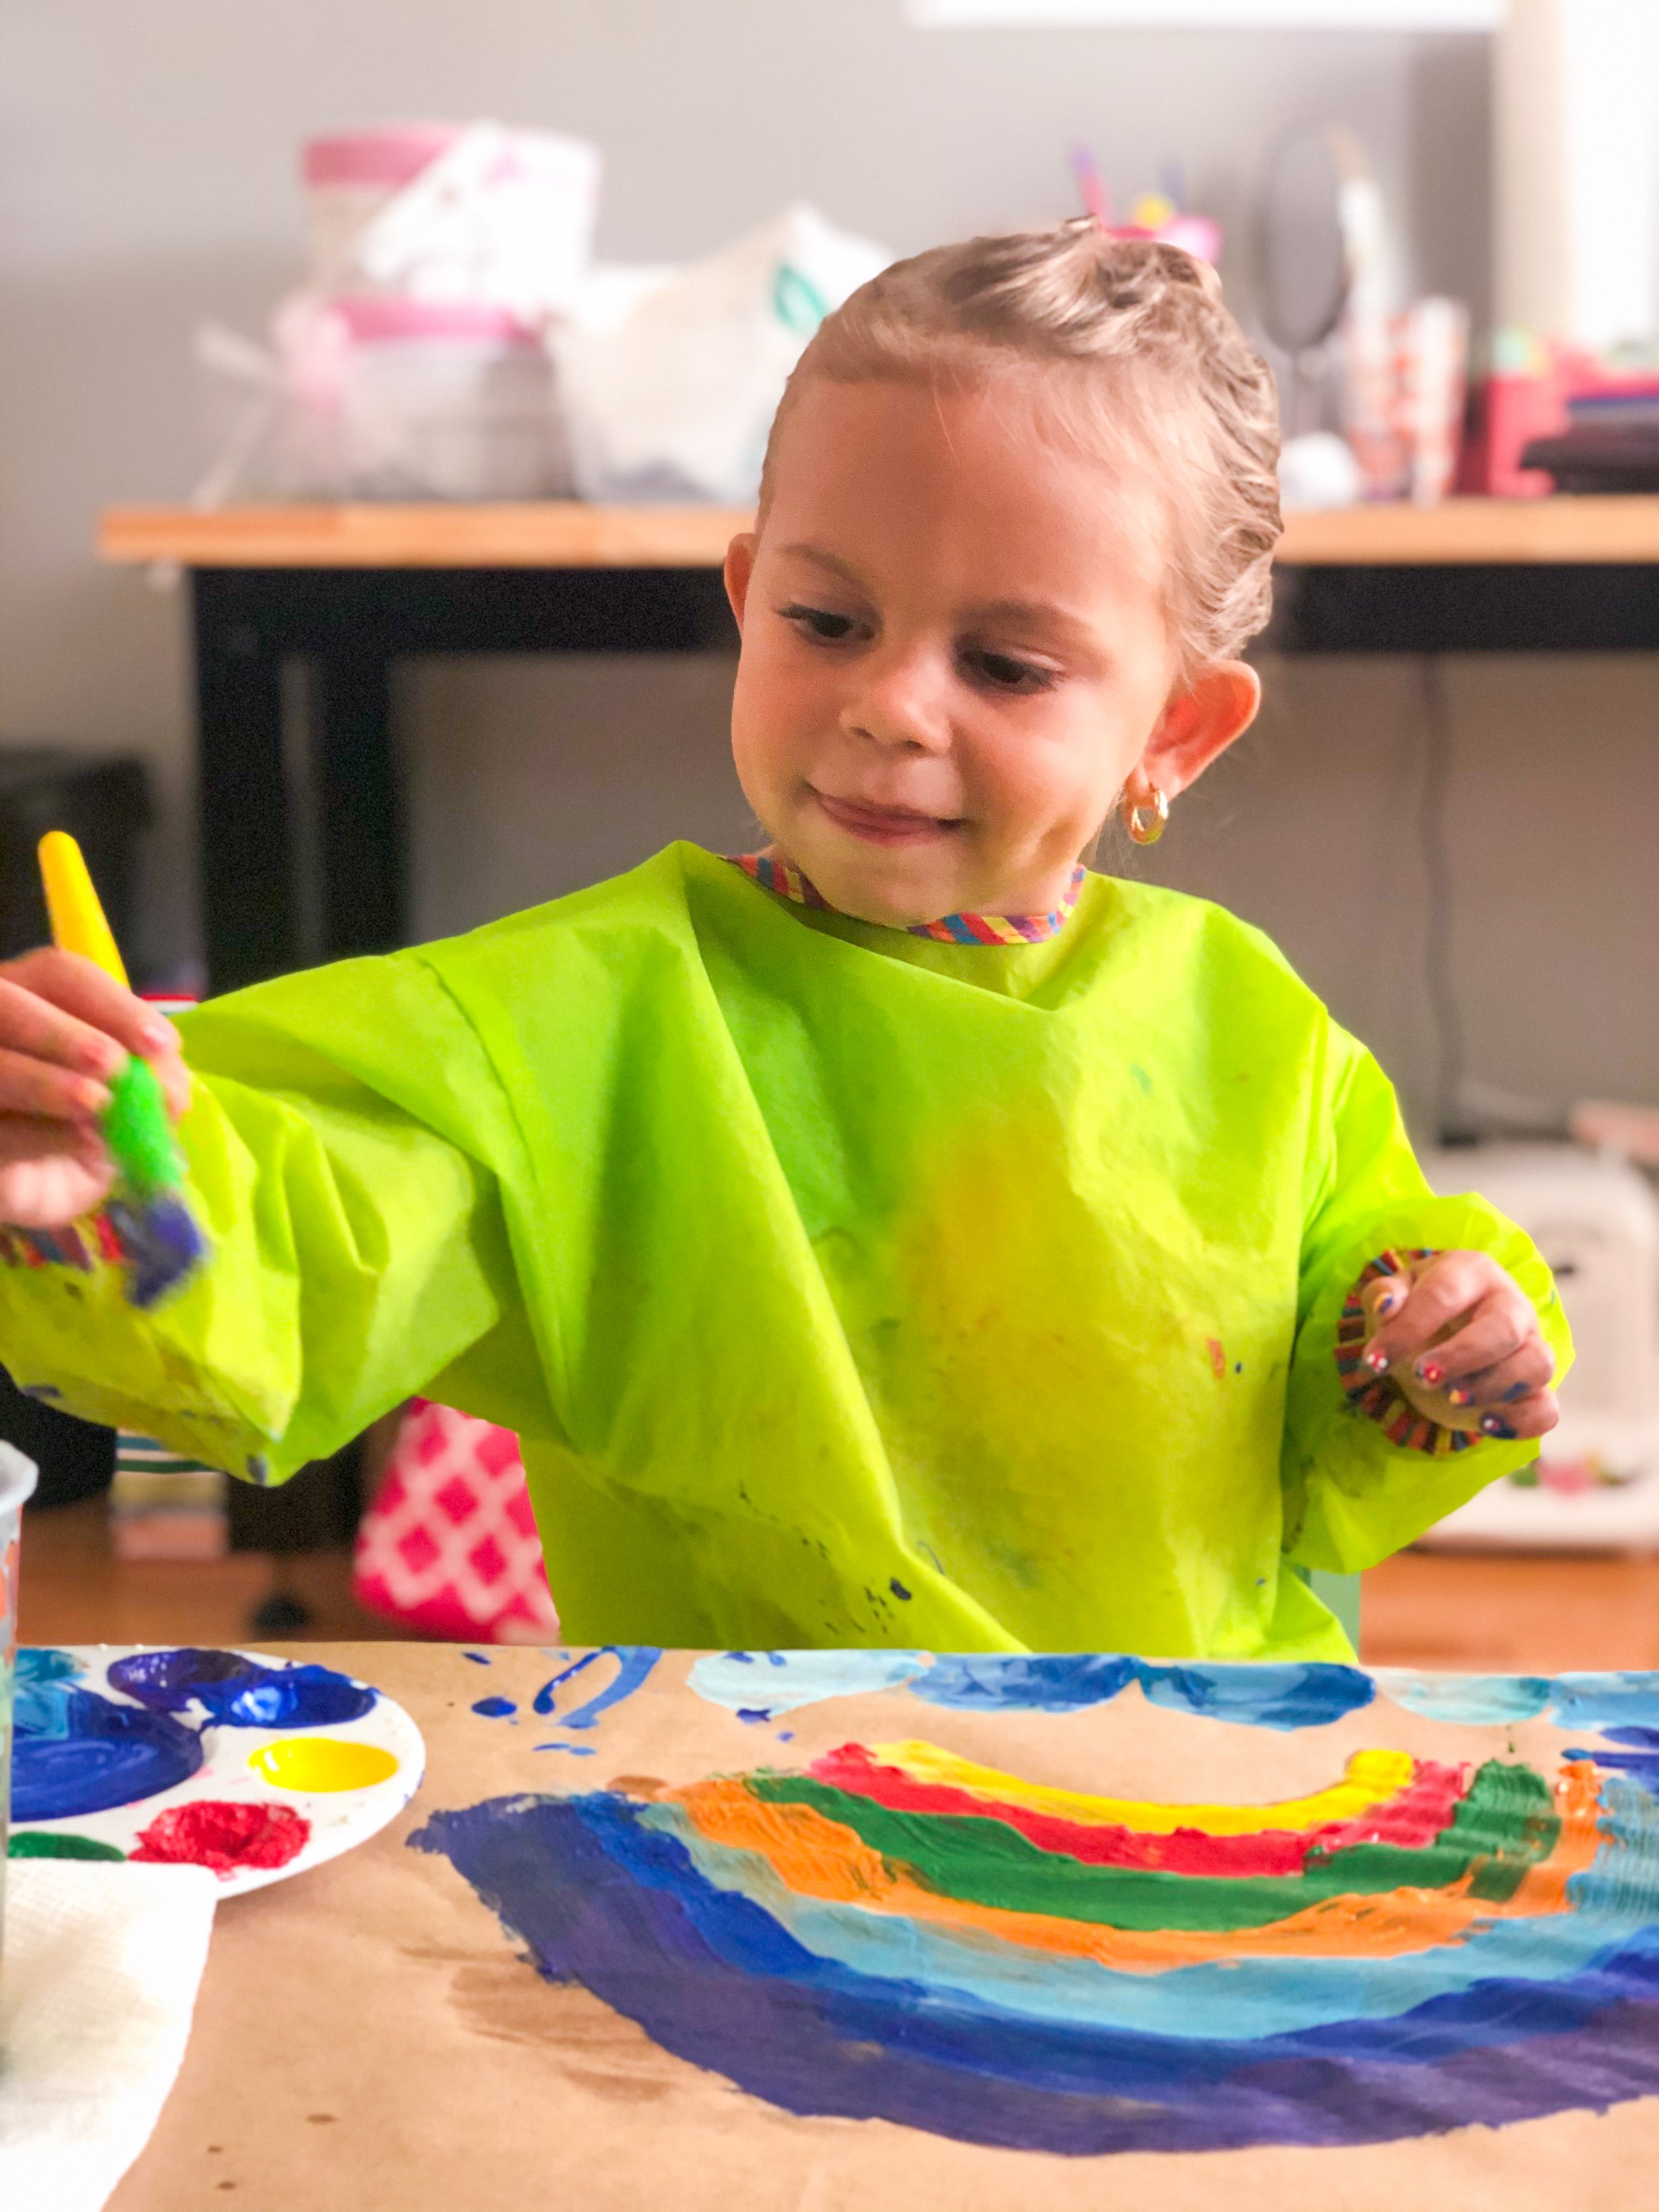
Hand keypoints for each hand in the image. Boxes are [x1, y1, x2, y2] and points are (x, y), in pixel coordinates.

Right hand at [0, 950, 188, 1229]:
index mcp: (32, 997)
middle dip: (64, 1033)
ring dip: (44, 1080)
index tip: (161, 1044)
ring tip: (94, 1104)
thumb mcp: (128, 1101)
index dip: (112, 1003)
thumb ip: (148, 1081)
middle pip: (8, 1002)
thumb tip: (167, 1091)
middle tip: (113, 1065)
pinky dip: (35, 1135)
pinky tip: (79, 1142)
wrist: (40, 1187)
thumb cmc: (82, 1127)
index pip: (62, 975)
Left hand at [1359, 1249, 1558, 1441]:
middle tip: (1423, 1376)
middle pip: (1503, 1328)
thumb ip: (1384, 1294)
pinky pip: (1546, 1408)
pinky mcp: (1537, 1387)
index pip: (1444, 1294)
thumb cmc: (1419, 1309)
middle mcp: (1511, 1304)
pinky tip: (1485, 1425)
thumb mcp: (1396, 1294)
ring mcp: (1532, 1344)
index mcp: (1471, 1272)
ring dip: (1494, 1387)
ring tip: (1453, 1400)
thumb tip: (1384, 1305)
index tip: (1376, 1361)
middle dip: (1461, 1356)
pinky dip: (1521, 1421)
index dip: (1408, 1329)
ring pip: (1536, 1365)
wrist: (1448, 1332)